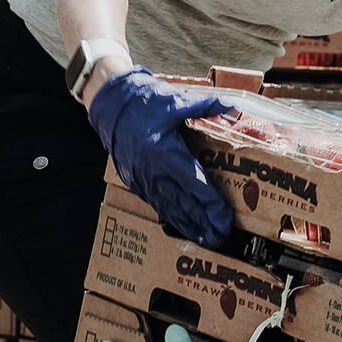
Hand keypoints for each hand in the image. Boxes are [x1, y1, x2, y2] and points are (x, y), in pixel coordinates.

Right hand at [87, 68, 235, 246]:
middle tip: (223, 238)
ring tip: (208, 240)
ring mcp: (143, 180)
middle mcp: (155, 172)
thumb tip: (232, 107)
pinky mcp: (136, 182)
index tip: (226, 219)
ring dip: (190, 227)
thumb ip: (206, 106)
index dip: (212, 205)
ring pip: (171, 210)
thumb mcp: (176, 101)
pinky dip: (173, 218)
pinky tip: (185, 228)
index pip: (196, 185)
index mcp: (166, 153)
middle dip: (205, 224)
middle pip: (185, 205)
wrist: (109, 106)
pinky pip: (158, 205)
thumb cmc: (142, 102)